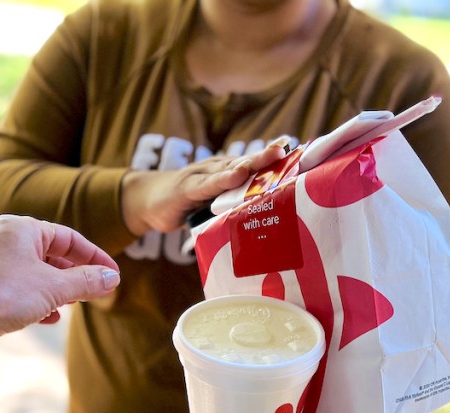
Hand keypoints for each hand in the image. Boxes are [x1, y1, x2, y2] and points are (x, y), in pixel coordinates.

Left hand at [0, 214, 119, 339]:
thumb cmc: (4, 292)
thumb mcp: (54, 287)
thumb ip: (86, 281)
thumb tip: (111, 278)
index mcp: (23, 229)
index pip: (69, 239)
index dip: (94, 257)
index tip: (113, 275)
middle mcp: (7, 240)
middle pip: (54, 255)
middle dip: (76, 275)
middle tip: (95, 291)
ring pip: (38, 273)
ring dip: (59, 289)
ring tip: (74, 304)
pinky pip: (22, 288)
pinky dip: (40, 299)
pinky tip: (50, 316)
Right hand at [121, 140, 288, 235]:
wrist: (148, 202)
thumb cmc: (186, 206)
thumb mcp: (214, 207)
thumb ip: (234, 210)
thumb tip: (264, 227)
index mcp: (228, 175)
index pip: (255, 166)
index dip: (276, 160)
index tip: (301, 153)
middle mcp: (218, 170)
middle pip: (248, 162)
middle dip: (270, 155)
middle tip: (291, 148)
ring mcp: (202, 176)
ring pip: (231, 167)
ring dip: (253, 162)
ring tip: (274, 155)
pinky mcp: (187, 188)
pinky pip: (208, 184)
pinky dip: (223, 179)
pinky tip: (237, 174)